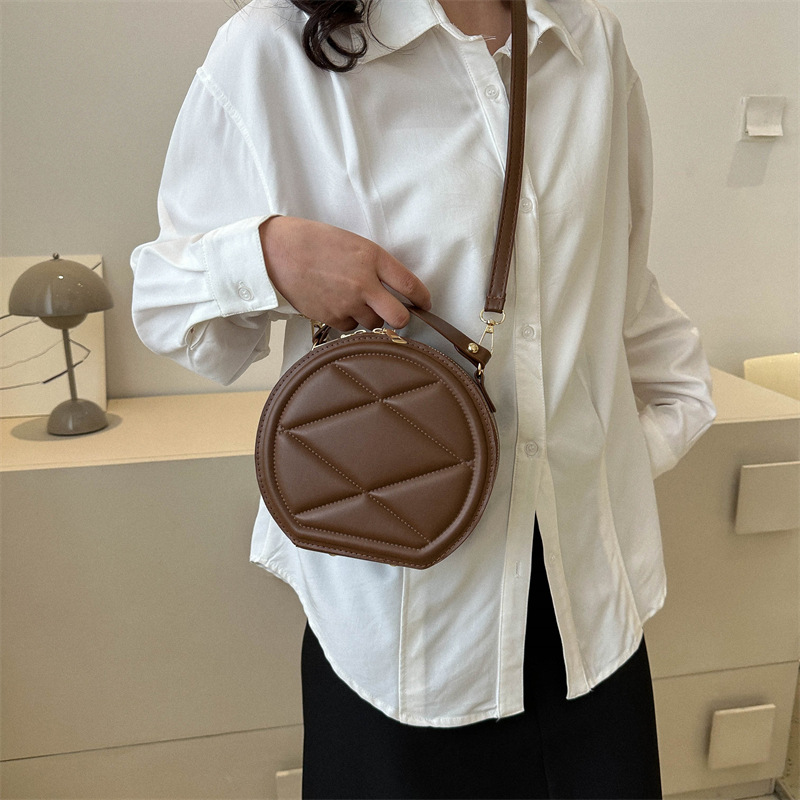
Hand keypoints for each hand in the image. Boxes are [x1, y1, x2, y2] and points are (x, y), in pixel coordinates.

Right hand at [259, 216, 430, 330]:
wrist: (277, 253)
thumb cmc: (313, 242)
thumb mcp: (352, 243)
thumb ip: (374, 264)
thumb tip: (392, 287)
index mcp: (372, 258)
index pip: (410, 284)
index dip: (423, 298)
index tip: (426, 304)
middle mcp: (364, 283)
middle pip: (399, 317)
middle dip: (403, 320)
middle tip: (399, 316)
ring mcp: (348, 303)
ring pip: (373, 324)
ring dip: (370, 317)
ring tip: (353, 300)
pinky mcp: (331, 317)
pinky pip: (350, 327)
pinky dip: (347, 320)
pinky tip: (335, 303)